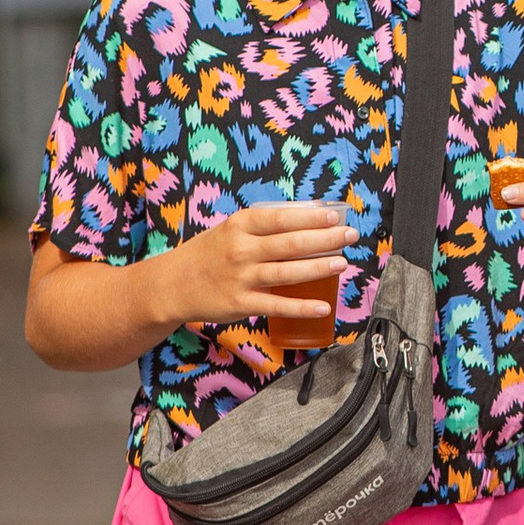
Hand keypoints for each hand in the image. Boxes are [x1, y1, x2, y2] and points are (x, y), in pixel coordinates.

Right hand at [170, 199, 350, 331]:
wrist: (173, 284)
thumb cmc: (209, 254)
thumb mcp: (231, 230)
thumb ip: (263, 226)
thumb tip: (308, 218)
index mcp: (240, 226)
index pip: (281, 218)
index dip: (311, 217)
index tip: (335, 217)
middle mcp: (241, 249)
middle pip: (291, 243)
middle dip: (325, 239)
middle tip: (350, 236)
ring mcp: (241, 277)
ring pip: (288, 272)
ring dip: (319, 267)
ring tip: (342, 264)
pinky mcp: (241, 303)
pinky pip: (278, 305)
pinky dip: (302, 307)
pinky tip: (323, 306)